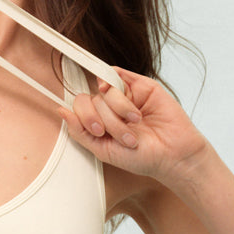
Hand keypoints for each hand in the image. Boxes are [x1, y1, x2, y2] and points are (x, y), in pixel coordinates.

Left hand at [59, 69, 208, 184]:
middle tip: (123, 136)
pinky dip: (120, 93)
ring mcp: (126, 94)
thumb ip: (80, 131)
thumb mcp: (103, 150)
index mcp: (100, 121)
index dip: (84, 116)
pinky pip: (118, 76)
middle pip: (91, 100)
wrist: (172, 156)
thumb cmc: (140, 157)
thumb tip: (61, 110)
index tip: (98, 131)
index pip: (79, 107)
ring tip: (135, 127)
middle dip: (106, 120)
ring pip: (104, 90)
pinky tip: (134, 111)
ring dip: (118, 112)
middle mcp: (110, 106)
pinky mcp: (141, 85)